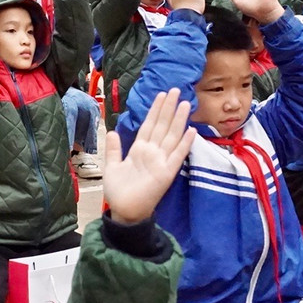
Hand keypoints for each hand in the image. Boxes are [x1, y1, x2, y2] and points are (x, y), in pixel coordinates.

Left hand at [104, 89, 196, 224]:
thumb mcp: (112, 167)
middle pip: (162, 126)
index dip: (155, 110)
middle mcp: (152, 153)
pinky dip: (184, 144)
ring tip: (185, 104)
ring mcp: (161, 162)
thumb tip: (113, 131)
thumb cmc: (119, 191)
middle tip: (176, 90)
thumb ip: (113, 149)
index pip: (149, 125)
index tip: (162, 95)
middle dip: (169, 108)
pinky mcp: (166, 173)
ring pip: (171, 136)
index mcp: (139, 150)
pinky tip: (191, 131)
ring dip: (178, 120)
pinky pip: (177, 156)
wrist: (125, 211)